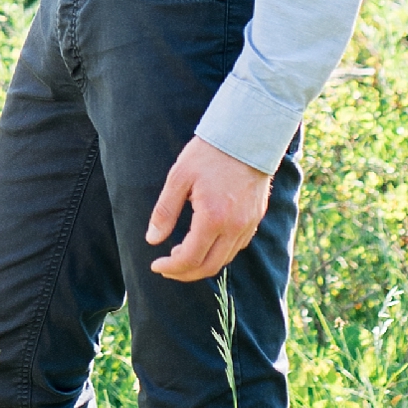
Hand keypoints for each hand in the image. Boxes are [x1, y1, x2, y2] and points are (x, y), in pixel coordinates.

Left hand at [145, 134, 272, 283]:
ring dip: (202, 263)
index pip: (190, 259)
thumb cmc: (209, 153)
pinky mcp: (255, 218)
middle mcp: (234, 227)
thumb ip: (165, 211)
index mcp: (213, 218)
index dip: (171, 267)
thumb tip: (152, 240)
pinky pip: (237, 247)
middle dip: (185, 272)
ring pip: (225, 259)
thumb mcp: (179, 177)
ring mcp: (248, 224)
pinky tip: (205, 241)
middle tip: (167, 266)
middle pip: (209, 267)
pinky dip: (219, 253)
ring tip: (182, 253)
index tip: (156, 264)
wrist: (247, 135)